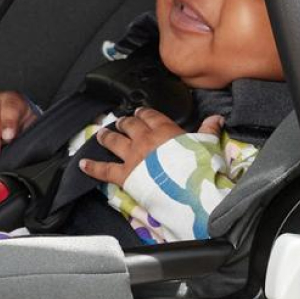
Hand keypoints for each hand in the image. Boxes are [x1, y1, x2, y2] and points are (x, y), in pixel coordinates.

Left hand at [80, 111, 224, 186]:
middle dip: (124, 122)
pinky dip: (92, 167)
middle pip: (130, 125)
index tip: (141, 111)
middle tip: (121, 121)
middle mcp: (145, 139)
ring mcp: (133, 156)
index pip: (151, 116)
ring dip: (106, 136)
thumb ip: (209, 130)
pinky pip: (104, 170)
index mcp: (165, 130)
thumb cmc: (198, 166)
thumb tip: (217, 118)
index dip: (145, 112)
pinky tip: (82, 164)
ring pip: (114, 141)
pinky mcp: (125, 174)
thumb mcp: (207, 144)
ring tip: (101, 134)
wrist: (187, 187)